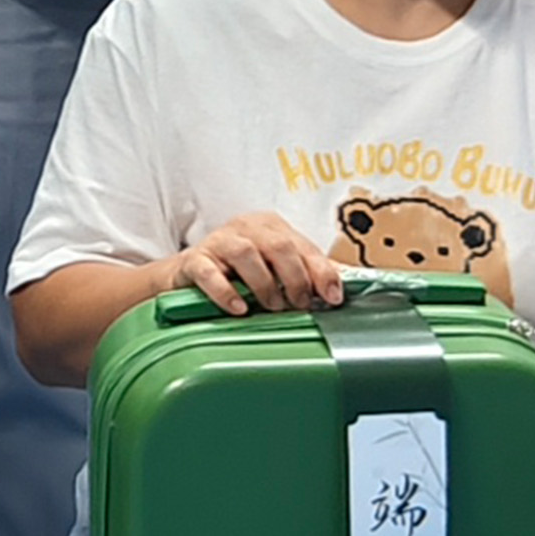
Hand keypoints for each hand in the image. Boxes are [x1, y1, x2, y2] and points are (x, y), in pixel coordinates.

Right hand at [165, 213, 343, 316]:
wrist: (187, 277)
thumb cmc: (237, 273)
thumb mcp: (274, 268)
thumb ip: (307, 273)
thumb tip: (347, 285)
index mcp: (270, 227)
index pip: (303, 246)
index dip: (322, 272)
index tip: (333, 297)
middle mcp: (245, 228)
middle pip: (278, 245)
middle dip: (295, 278)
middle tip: (300, 305)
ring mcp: (217, 242)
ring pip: (245, 253)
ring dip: (264, 283)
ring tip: (272, 306)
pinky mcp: (193, 260)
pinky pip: (208, 271)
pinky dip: (224, 290)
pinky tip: (238, 308)